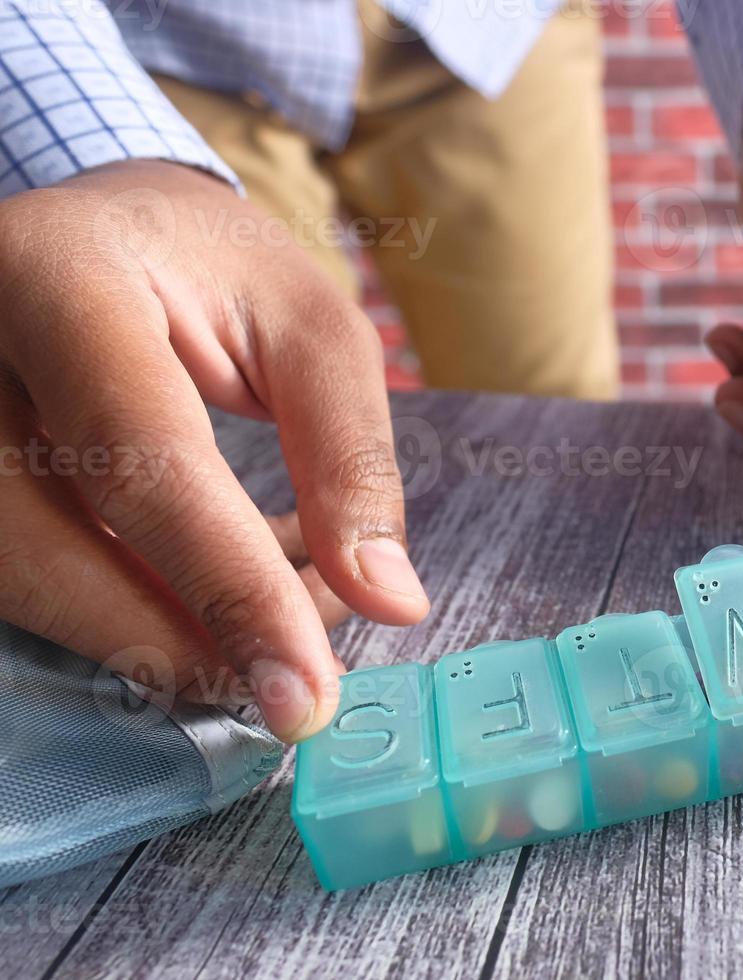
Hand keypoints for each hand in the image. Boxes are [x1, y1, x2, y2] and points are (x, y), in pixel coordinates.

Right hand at [0, 160, 428, 740]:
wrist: (91, 236)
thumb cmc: (211, 269)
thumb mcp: (311, 328)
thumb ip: (349, 458)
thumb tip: (387, 603)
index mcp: (59, 280)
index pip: (141, 460)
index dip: (229, 588)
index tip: (307, 693)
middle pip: (55, 551)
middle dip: (187, 638)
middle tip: (298, 675)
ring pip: (26, 586)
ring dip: (157, 633)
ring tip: (269, 612)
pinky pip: (21, 580)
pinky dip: (123, 611)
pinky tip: (205, 593)